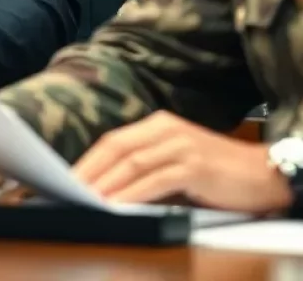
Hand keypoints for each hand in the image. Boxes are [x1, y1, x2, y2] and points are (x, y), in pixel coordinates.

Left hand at [73, 110, 293, 212]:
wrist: (267, 173)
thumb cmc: (219, 175)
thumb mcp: (178, 164)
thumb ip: (148, 170)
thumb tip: (109, 190)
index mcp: (157, 125)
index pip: (112, 141)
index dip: (87, 160)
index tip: (65, 178)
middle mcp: (164, 129)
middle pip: (115, 148)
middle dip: (88, 171)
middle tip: (65, 190)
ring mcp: (179, 145)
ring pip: (131, 163)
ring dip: (106, 183)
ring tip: (84, 200)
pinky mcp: (194, 166)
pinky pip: (155, 180)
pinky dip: (132, 193)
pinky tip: (117, 205)